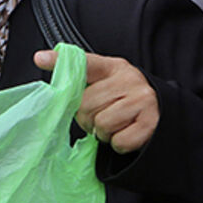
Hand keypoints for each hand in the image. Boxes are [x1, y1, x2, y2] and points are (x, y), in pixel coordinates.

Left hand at [34, 50, 159, 153]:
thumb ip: (78, 75)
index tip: (40, 59)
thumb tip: (40, 58)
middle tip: (100, 117)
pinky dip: (118, 144)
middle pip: (86, 106)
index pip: (86, 63)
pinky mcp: (150, 123)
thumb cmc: (123, 100)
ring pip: (102, 125)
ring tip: (114, 125)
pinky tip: (125, 133)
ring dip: (103, 133)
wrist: (162, 114)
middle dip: (88, 119)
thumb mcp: (105, 83)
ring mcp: (143, 101)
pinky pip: (119, 141)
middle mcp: (130, 79)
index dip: (62, 62)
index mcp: (114, 67)